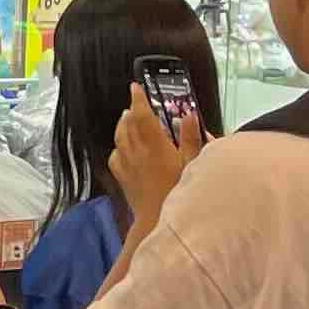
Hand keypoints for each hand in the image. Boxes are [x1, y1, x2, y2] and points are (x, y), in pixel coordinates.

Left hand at [110, 85, 204, 238]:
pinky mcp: (122, 178)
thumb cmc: (180, 192)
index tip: (135, 87)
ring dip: (123, 125)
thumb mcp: (193, 164)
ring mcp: (127, 165)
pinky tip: (123, 147)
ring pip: (119, 137)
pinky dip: (118, 147)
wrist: (157, 221)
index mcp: (155, 145)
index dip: (138, 99)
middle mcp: (137, 152)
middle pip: (128, 124)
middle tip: (137, 104)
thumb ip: (191, 138)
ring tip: (128, 118)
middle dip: (132, 111)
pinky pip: (115, 156)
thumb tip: (188, 115)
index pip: (142, 115)